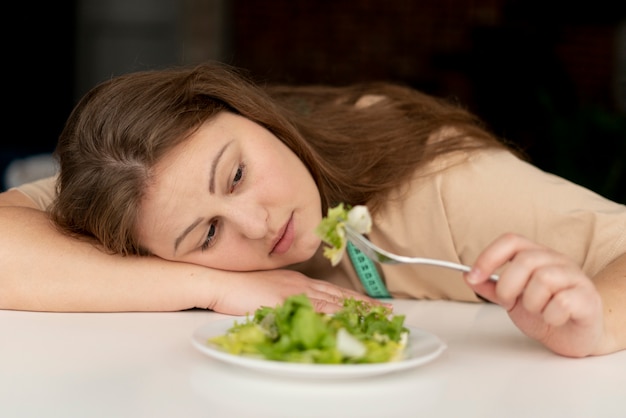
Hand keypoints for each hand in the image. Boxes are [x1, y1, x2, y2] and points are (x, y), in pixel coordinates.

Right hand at [202, 268, 385, 315]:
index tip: (372, 304)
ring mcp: (295, 291)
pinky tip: (348, 320)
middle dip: (365, 303)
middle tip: (387, 311)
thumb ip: (285, 300)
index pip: (332, 291)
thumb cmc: (238, 287)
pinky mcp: (286, 300)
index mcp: (297, 282)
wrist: (220, 281)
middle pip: (339, 295)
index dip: (354, 298)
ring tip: (379, 315)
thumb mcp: (267, 293)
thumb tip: (300, 311)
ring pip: (334, 301)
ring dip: (358, 309)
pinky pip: (316, 308)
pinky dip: (334, 314)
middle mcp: (300, 284)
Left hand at [464, 233, 603, 356]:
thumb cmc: (546, 313)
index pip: (511, 241)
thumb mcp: (512, 300)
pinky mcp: (588, 298)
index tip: (474, 276)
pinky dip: (550, 315)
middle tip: (510, 302)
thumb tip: (468, 276)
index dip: (489, 256)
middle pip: (525, 260)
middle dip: (508, 286)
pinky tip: (554, 319)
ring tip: (538, 311)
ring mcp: (575, 277)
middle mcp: (556, 261)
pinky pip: (562, 302)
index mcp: (536, 256)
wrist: (576, 337)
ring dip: (532, 303)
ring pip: (544, 279)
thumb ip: (491, 287)